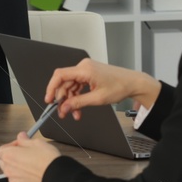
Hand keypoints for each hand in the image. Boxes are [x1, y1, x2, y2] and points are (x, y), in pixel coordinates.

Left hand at [0, 132, 60, 181]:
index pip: (2, 149)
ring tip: (31, 165)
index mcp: (9, 155)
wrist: (56, 177)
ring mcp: (14, 180)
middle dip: (13, 157)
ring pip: (11, 172)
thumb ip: (25, 140)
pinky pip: (18, 181)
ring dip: (17, 168)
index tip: (21, 144)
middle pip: (5, 161)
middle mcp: (8, 169)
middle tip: (25, 153)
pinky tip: (33, 174)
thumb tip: (22, 137)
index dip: (12, 145)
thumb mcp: (36, 142)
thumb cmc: (47, 160)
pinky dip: (23, 177)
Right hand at [45, 58, 159, 119]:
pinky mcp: (89, 74)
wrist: (132, 83)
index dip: (51, 88)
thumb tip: (65, 108)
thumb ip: (78, 103)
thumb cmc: (120, 87)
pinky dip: (77, 97)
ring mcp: (86, 70)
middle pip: (64, 83)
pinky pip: (77, 86)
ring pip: (70, 86)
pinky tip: (78, 108)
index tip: (49, 100)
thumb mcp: (97, 98)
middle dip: (62, 99)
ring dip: (71, 101)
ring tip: (73, 114)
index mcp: (85, 69)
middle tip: (62, 113)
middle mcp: (84, 67)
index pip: (60, 75)